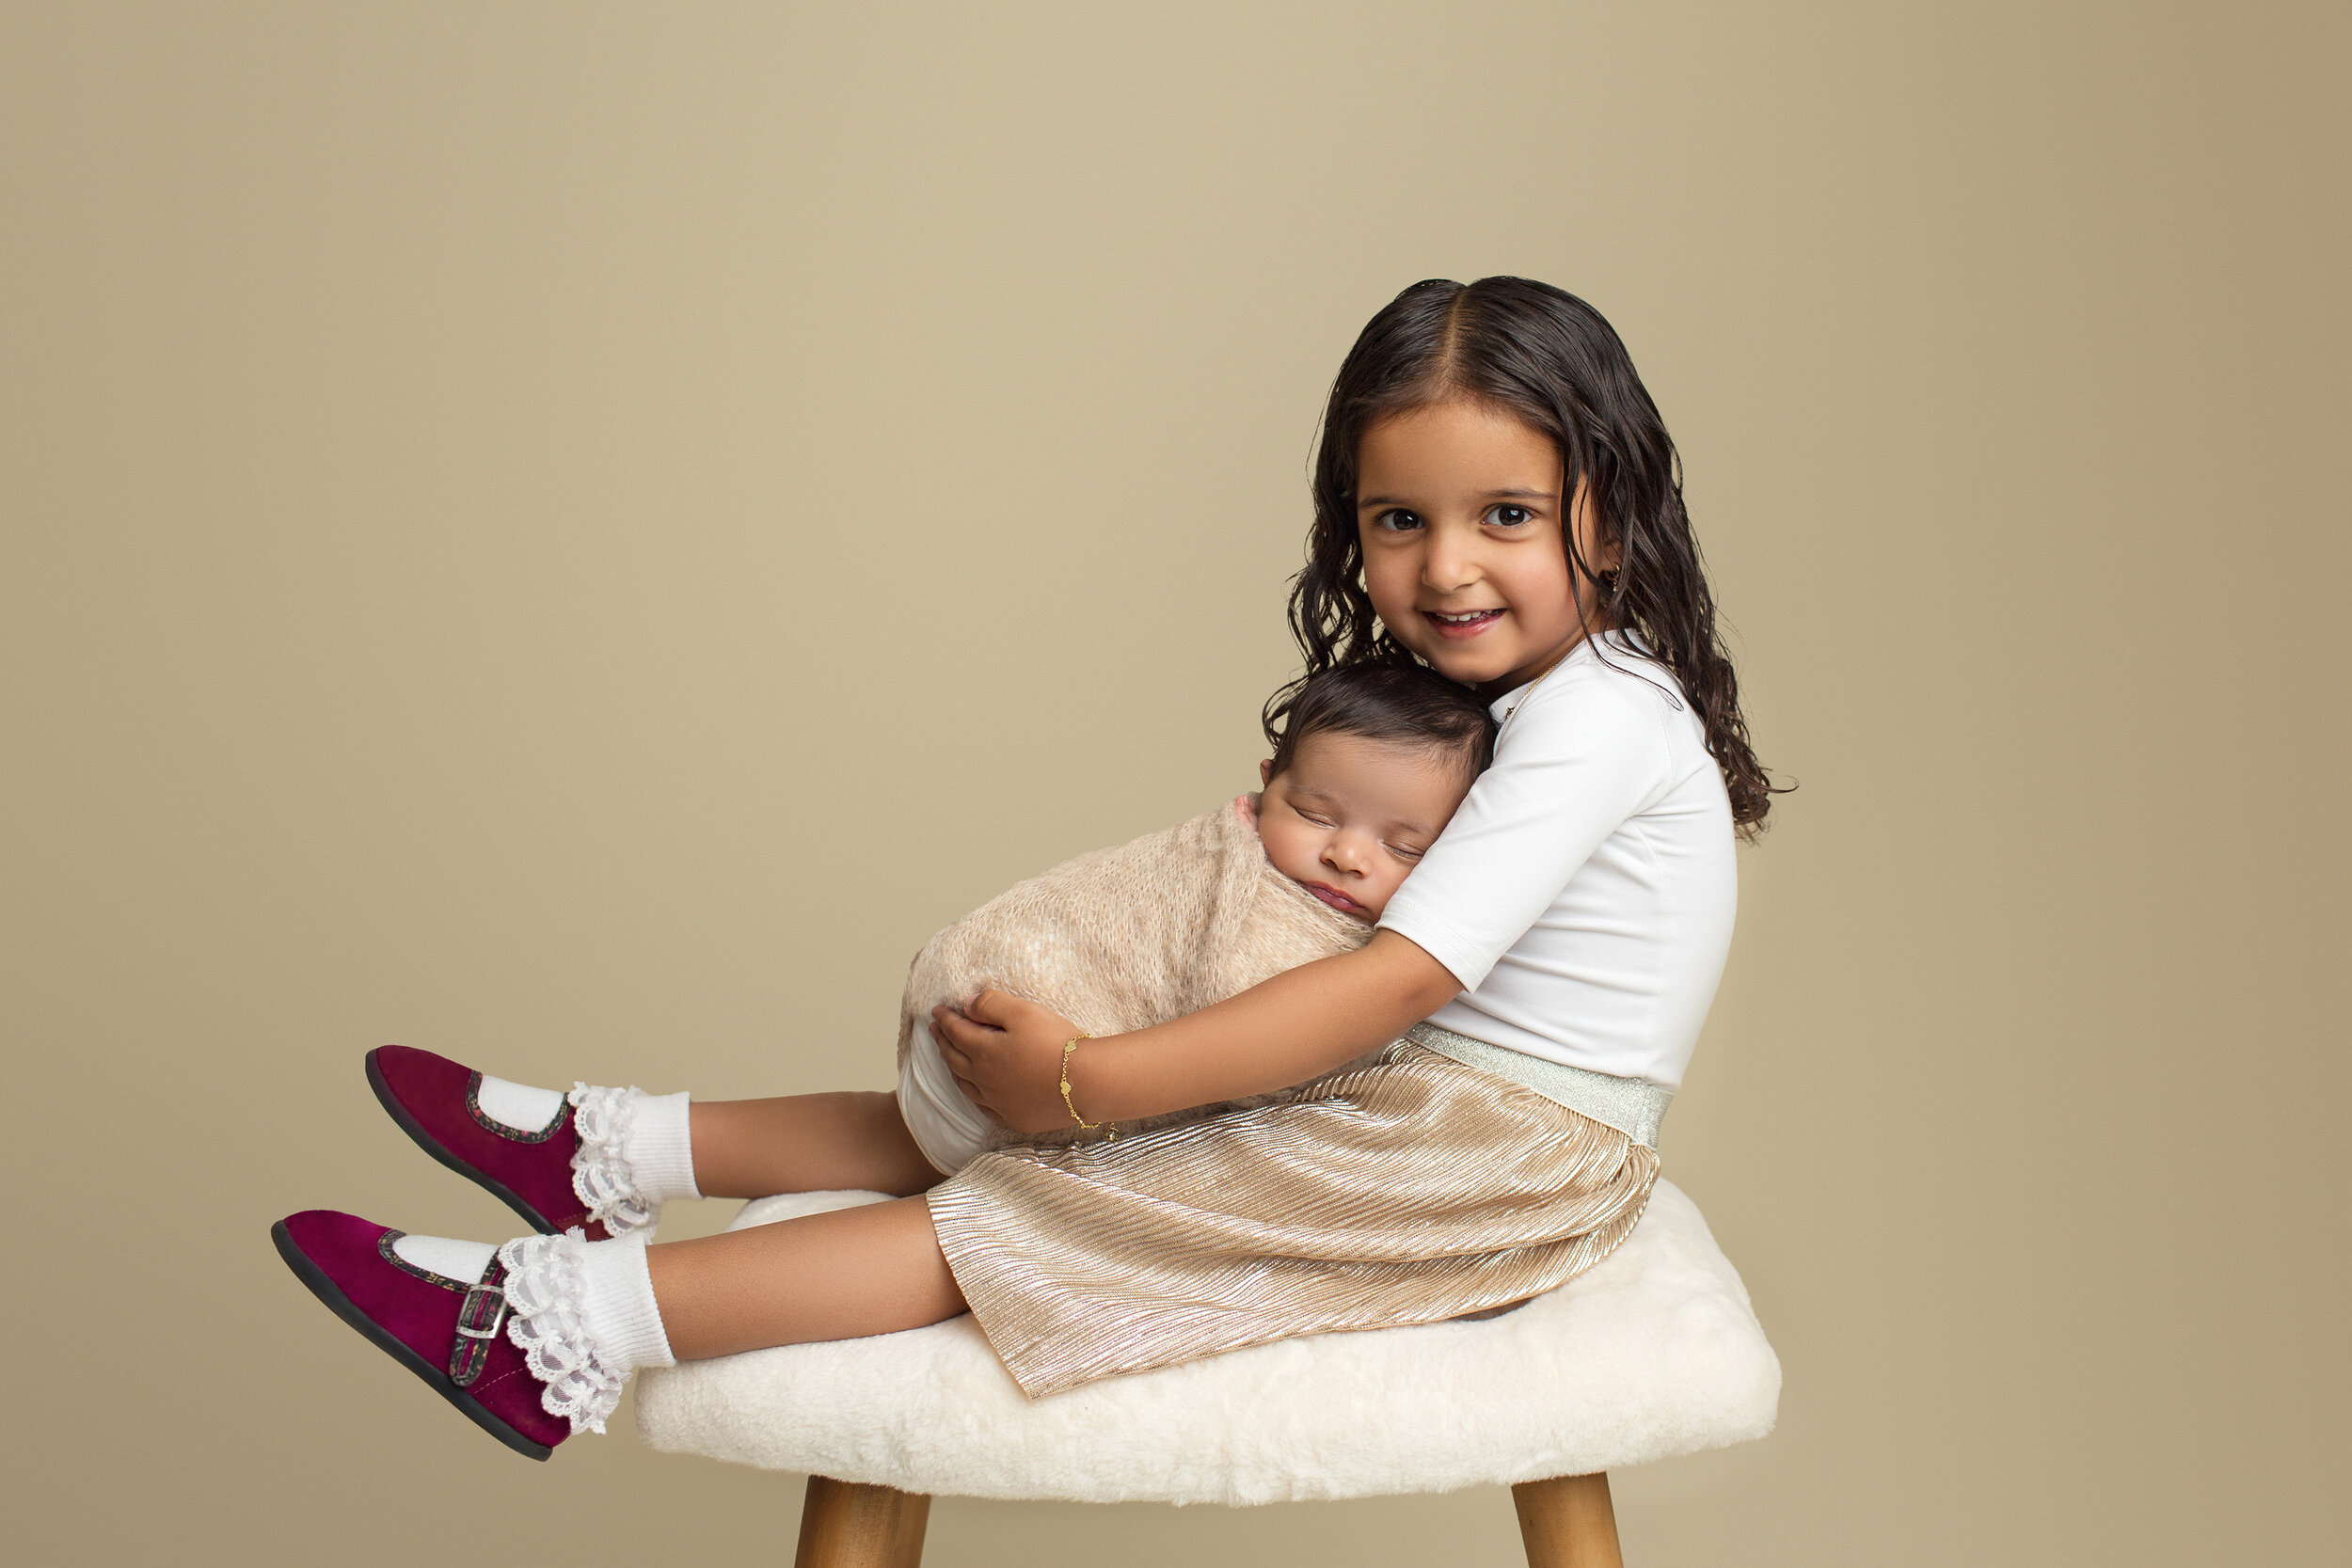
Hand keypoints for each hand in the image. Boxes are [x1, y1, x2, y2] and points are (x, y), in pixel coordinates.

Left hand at [930, 990, 1088, 1136]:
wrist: (1087, 1083)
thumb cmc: (1057, 1043)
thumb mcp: (1024, 1012)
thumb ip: (991, 1004)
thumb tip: (967, 1004)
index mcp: (984, 1051)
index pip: (956, 1031)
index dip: (946, 1018)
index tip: (938, 1010)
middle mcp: (984, 1080)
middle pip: (955, 1058)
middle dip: (943, 1041)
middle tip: (935, 1029)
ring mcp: (998, 1102)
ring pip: (965, 1084)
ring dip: (953, 1067)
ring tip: (949, 1057)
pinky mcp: (1014, 1118)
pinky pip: (983, 1106)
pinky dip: (972, 1093)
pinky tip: (975, 1090)